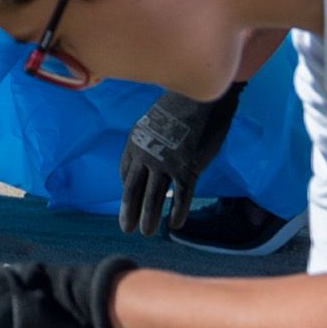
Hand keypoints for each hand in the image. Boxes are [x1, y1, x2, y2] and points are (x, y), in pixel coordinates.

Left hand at [115, 86, 244, 235]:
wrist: (201, 95)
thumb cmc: (181, 103)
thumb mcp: (156, 119)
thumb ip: (153, 138)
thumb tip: (155, 152)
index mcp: (135, 141)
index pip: (125, 171)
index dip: (126, 188)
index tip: (128, 200)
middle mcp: (146, 155)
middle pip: (133, 189)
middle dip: (129, 211)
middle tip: (126, 229)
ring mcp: (165, 163)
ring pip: (154, 197)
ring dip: (149, 218)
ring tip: (146, 232)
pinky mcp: (187, 168)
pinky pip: (181, 197)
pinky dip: (178, 213)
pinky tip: (175, 225)